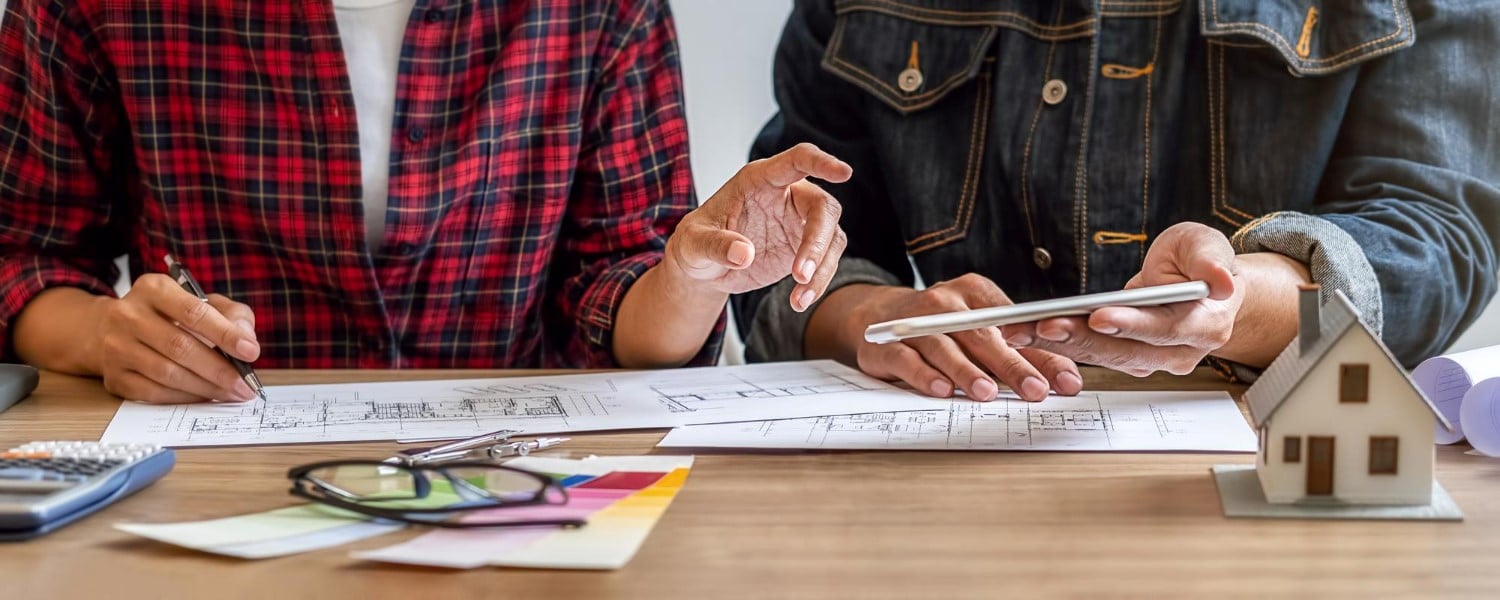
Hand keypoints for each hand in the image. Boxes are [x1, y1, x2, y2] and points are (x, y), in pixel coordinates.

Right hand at [94, 274, 260, 403]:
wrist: (113, 329)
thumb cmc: (170, 315)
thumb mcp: (202, 302)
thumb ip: (231, 315)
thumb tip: (247, 341)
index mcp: (153, 289)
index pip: (193, 312)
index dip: (225, 334)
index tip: (251, 352)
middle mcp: (128, 315)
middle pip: (179, 346)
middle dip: (219, 369)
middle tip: (245, 384)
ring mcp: (116, 346)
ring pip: (166, 373)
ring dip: (205, 387)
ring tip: (231, 393)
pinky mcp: (113, 376)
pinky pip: (153, 393)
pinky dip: (183, 398)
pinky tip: (204, 396)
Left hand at [664, 143, 852, 311]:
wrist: (703, 270)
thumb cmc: (695, 244)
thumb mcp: (693, 244)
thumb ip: (715, 245)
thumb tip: (742, 253)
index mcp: (758, 180)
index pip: (796, 160)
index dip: (821, 162)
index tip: (843, 172)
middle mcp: (785, 195)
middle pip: (822, 206)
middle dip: (817, 241)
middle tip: (800, 274)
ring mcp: (798, 221)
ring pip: (831, 236)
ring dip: (821, 268)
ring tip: (799, 298)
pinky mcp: (804, 247)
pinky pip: (826, 261)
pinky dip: (818, 282)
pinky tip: (800, 300)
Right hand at [839, 275, 1081, 401]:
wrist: (878, 316)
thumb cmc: (941, 325)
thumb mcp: (980, 328)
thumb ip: (1020, 350)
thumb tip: (1064, 377)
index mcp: (975, 292)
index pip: (1015, 324)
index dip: (1042, 351)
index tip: (1066, 379)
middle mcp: (945, 303)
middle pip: (982, 335)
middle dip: (1012, 365)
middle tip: (1035, 389)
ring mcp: (915, 321)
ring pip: (944, 346)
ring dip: (967, 371)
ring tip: (987, 393)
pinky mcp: (888, 343)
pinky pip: (908, 359)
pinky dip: (924, 375)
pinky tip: (941, 390)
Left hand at [1006, 222, 1241, 376]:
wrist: (1199, 286)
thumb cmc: (1198, 262)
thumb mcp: (1205, 245)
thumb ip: (1210, 259)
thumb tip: (1221, 280)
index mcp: (1206, 323)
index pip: (1166, 328)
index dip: (1132, 324)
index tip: (1099, 316)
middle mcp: (1179, 351)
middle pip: (1126, 350)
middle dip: (1081, 338)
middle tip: (1043, 325)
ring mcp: (1152, 360)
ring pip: (1102, 355)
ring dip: (1060, 344)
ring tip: (1021, 330)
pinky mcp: (1127, 360)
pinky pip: (1091, 353)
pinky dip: (1058, 343)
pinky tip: (1026, 332)